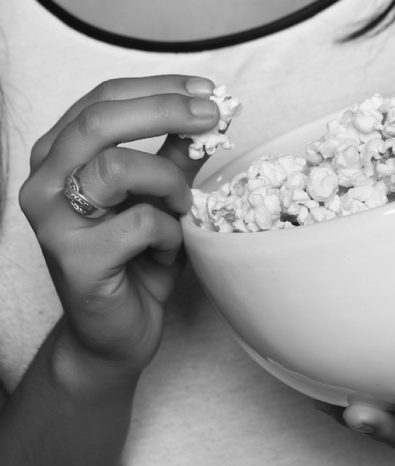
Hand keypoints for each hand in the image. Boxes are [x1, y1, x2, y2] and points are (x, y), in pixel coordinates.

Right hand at [19, 75, 220, 374]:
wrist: (116, 333)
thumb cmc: (137, 261)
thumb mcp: (162, 199)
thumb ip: (175, 158)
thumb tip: (205, 116)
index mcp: (61, 156)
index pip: (103, 99)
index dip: (159, 88)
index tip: (206, 91)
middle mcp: (44, 180)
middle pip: (101, 120)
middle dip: (167, 111)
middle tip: (213, 118)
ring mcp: (52, 220)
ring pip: (118, 168)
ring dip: (168, 184)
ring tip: (182, 207)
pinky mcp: (73, 258)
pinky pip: (139, 223)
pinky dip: (170, 232)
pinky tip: (167, 248)